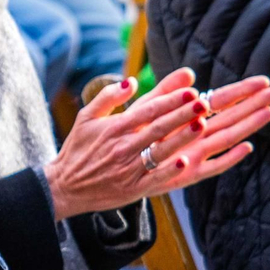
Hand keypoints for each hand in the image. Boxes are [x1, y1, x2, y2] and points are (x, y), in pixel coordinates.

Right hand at [45, 70, 269, 219]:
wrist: (65, 187)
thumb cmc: (78, 149)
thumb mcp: (86, 118)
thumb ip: (109, 97)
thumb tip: (132, 81)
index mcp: (113, 128)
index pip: (146, 110)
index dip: (169, 99)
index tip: (190, 88)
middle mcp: (123, 147)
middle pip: (157, 128)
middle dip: (181, 113)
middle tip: (204, 100)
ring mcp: (130, 168)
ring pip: (160, 151)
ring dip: (182, 138)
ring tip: (203, 125)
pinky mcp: (135, 188)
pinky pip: (156, 178)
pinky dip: (171, 170)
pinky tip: (188, 161)